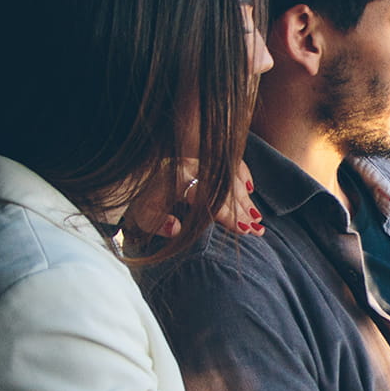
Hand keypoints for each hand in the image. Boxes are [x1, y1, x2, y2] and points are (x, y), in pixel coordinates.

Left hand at [125, 159, 262, 236]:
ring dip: (244, 198)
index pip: (210, 197)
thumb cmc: (140, 205)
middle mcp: (191, 166)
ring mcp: (198, 161)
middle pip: (224, 188)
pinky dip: (240, 174)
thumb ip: (157, 224)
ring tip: (257, 219)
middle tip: (257, 229)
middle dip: (242, 210)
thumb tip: (176, 227)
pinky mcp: (202, 160)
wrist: (132, 181)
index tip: (243, 228)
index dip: (228, 214)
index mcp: (177, 179)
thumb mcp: (142, 218)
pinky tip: (250, 189)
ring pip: (228, 176)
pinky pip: (226, 164)